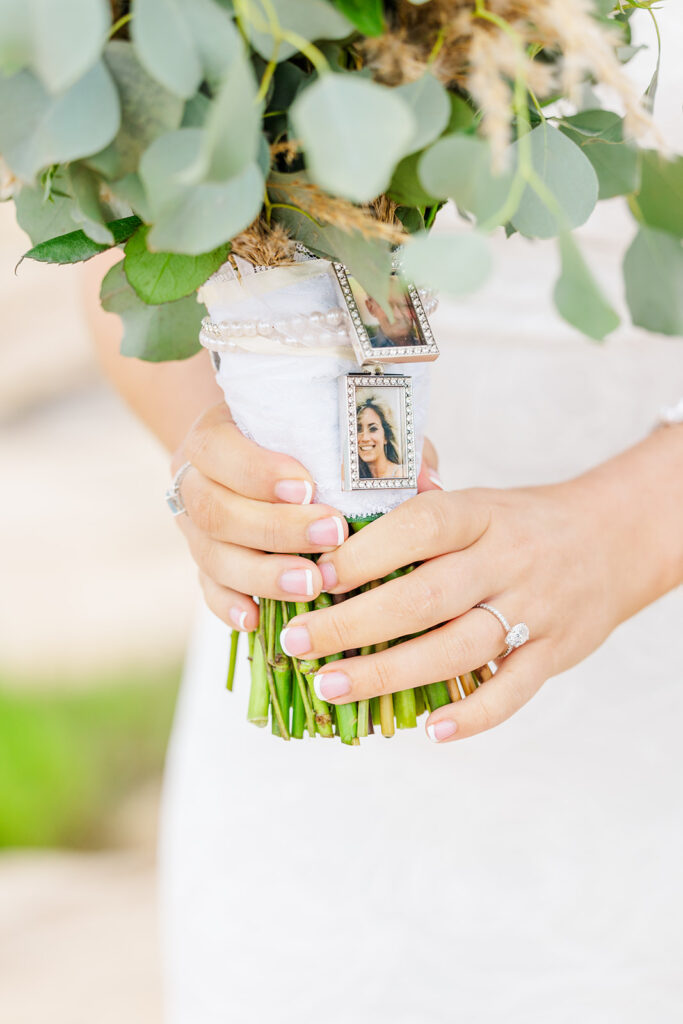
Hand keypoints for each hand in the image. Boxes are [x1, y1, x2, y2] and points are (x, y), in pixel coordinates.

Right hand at [170, 403, 442, 632]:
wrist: (265, 463)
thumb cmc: (314, 447)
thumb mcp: (346, 435)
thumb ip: (379, 451)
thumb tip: (428, 482)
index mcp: (220, 433)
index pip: (219, 447)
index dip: (257, 470)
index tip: (309, 488)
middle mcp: (196, 480)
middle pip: (213, 508)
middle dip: (273, 527)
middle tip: (330, 538)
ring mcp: (195, 528)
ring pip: (210, 555)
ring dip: (261, 572)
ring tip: (310, 585)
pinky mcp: (204, 567)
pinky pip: (207, 590)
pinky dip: (230, 606)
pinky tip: (257, 618)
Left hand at [279, 456, 672, 743]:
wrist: (613, 540)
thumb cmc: (520, 523)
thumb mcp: (476, 502)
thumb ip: (419, 514)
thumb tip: (335, 526)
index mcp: (482, 515)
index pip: (421, 526)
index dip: (367, 552)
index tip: (317, 574)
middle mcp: (508, 561)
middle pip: (426, 598)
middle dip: (353, 623)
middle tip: (297, 640)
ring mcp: (534, 611)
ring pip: (458, 649)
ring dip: (389, 672)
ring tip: (332, 685)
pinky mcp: (555, 653)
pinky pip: (514, 691)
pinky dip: (474, 715)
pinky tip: (430, 729)